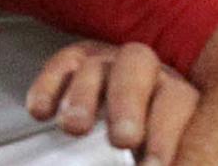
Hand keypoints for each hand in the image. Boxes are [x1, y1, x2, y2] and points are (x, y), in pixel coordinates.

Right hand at [27, 40, 196, 165]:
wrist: (116, 148)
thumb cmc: (143, 150)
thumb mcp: (154, 153)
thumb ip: (156, 155)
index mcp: (175, 98)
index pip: (176, 101)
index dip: (165, 133)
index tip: (152, 165)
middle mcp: (144, 73)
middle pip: (139, 67)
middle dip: (128, 102)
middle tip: (122, 138)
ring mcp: (108, 64)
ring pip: (97, 65)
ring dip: (84, 95)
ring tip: (74, 127)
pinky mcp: (74, 63)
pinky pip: (61, 65)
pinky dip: (49, 86)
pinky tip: (41, 112)